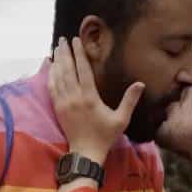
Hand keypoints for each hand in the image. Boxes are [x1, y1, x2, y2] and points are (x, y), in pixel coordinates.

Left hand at [49, 37, 144, 164]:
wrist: (86, 152)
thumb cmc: (105, 136)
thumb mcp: (121, 119)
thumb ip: (130, 100)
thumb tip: (140, 83)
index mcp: (90, 97)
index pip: (83, 70)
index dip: (79, 53)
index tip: (76, 40)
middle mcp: (74, 97)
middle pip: (67, 69)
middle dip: (65, 52)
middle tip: (62, 39)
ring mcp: (64, 102)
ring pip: (58, 76)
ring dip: (57, 61)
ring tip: (57, 48)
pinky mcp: (57, 108)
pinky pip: (51, 87)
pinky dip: (50, 75)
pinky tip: (50, 66)